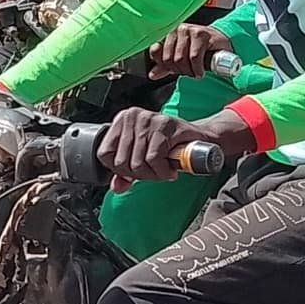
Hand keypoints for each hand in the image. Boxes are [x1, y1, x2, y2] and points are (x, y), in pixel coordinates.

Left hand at [96, 107, 255, 183]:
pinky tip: (170, 170)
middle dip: (139, 175)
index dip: (120, 170)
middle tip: (154, 173)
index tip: (136, 172)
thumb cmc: (169, 146)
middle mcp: (132, 116)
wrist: (199, 139)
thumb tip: (116, 187)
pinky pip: (153, 159)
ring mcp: (147, 119)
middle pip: (121, 162)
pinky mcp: (163, 125)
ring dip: (153, 175)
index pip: (105, 154)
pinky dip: (162, 171)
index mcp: (121, 121)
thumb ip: (126, 173)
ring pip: (137, 162)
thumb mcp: (142, 158)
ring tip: (163, 171)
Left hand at [147, 23, 232, 78]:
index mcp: (167, 34)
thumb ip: (164, 66)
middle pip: (169, 58)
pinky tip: (200, 72)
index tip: (175, 70)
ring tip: (195, 72)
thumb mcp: (180, 59)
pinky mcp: (200, 34)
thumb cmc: (200, 50)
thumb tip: (152, 75)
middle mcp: (175, 30)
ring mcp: (188, 30)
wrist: (221, 45)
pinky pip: (194, 57)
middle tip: (189, 72)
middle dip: (179, 70)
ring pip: (180, 58)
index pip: (155, 51)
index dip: (165, 65)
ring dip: (189, 71)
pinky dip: (197, 69)